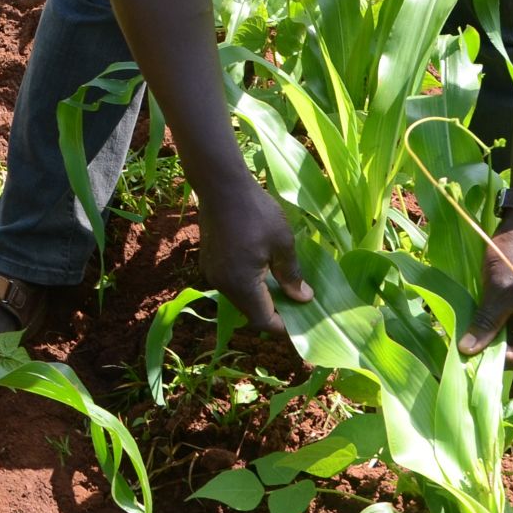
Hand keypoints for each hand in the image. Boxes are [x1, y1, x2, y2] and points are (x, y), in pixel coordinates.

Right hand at [197, 169, 311, 334]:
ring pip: (240, 296)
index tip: (303, 323)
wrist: (220, 184)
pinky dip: (248, 283)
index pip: (263, 320)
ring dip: (261, 296)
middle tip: (298, 303)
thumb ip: (292, 275)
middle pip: (250, 311)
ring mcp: (212, 272)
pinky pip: (231, 282)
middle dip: (274, 312)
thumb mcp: (282, 243)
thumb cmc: (256, 212)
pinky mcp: (209, 260)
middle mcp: (222, 284)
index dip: (283, 327)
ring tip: (284, 286)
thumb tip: (303, 299)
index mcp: (241, 284)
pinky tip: (263, 269)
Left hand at [461, 218, 512, 375]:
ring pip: (512, 341)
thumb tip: (467, 351)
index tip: (481, 354)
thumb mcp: (500, 289)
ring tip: (468, 335)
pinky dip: (492, 327)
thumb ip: (487, 322)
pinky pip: (508, 326)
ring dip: (492, 339)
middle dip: (496, 352)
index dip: (509, 362)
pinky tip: (474, 323)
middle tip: (468, 347)